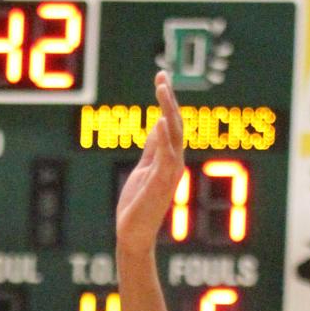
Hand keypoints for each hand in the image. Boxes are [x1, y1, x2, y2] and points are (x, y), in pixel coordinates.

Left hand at [114, 72, 183, 253]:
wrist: (133, 235)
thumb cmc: (138, 205)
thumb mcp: (144, 168)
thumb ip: (153, 148)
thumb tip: (158, 124)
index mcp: (170, 159)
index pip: (172, 122)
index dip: (167, 99)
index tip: (161, 76)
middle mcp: (174, 163)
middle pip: (176, 124)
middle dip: (169, 99)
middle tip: (162, 75)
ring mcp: (169, 174)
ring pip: (174, 136)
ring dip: (169, 111)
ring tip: (162, 89)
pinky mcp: (160, 185)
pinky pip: (166, 158)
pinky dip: (166, 139)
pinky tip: (162, 121)